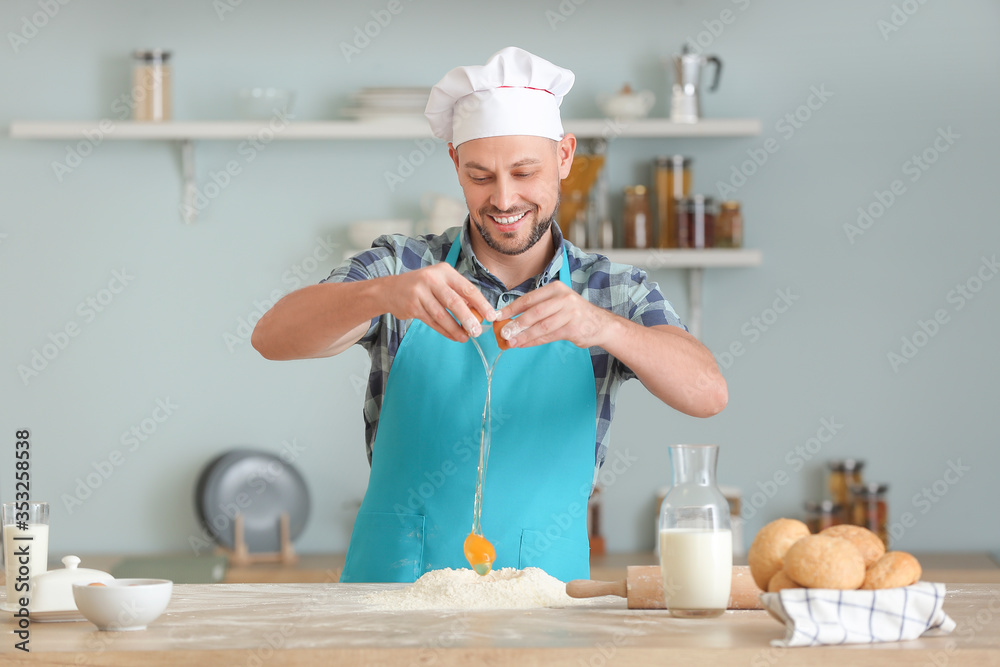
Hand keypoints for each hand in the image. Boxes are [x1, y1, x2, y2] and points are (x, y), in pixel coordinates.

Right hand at [383, 263, 496, 341]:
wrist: (390, 289)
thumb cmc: (422, 286)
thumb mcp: (440, 282)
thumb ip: (458, 293)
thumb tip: (478, 310)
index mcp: (444, 271)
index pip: (467, 288)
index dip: (481, 303)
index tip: (491, 316)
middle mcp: (432, 279)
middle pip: (454, 302)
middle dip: (468, 318)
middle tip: (478, 331)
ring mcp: (420, 293)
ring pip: (442, 315)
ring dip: (455, 328)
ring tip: (465, 337)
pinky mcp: (413, 307)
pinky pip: (432, 322)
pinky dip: (444, 331)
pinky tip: (453, 336)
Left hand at [495, 281, 611, 348]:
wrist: (600, 324)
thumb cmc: (573, 314)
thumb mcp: (557, 304)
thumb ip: (537, 309)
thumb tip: (511, 320)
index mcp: (555, 289)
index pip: (528, 299)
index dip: (511, 308)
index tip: (497, 316)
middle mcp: (563, 298)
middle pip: (534, 312)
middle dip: (516, 324)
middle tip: (502, 332)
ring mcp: (569, 313)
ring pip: (541, 326)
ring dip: (523, 335)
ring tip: (510, 342)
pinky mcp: (573, 328)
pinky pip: (549, 336)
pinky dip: (534, 341)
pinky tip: (523, 344)